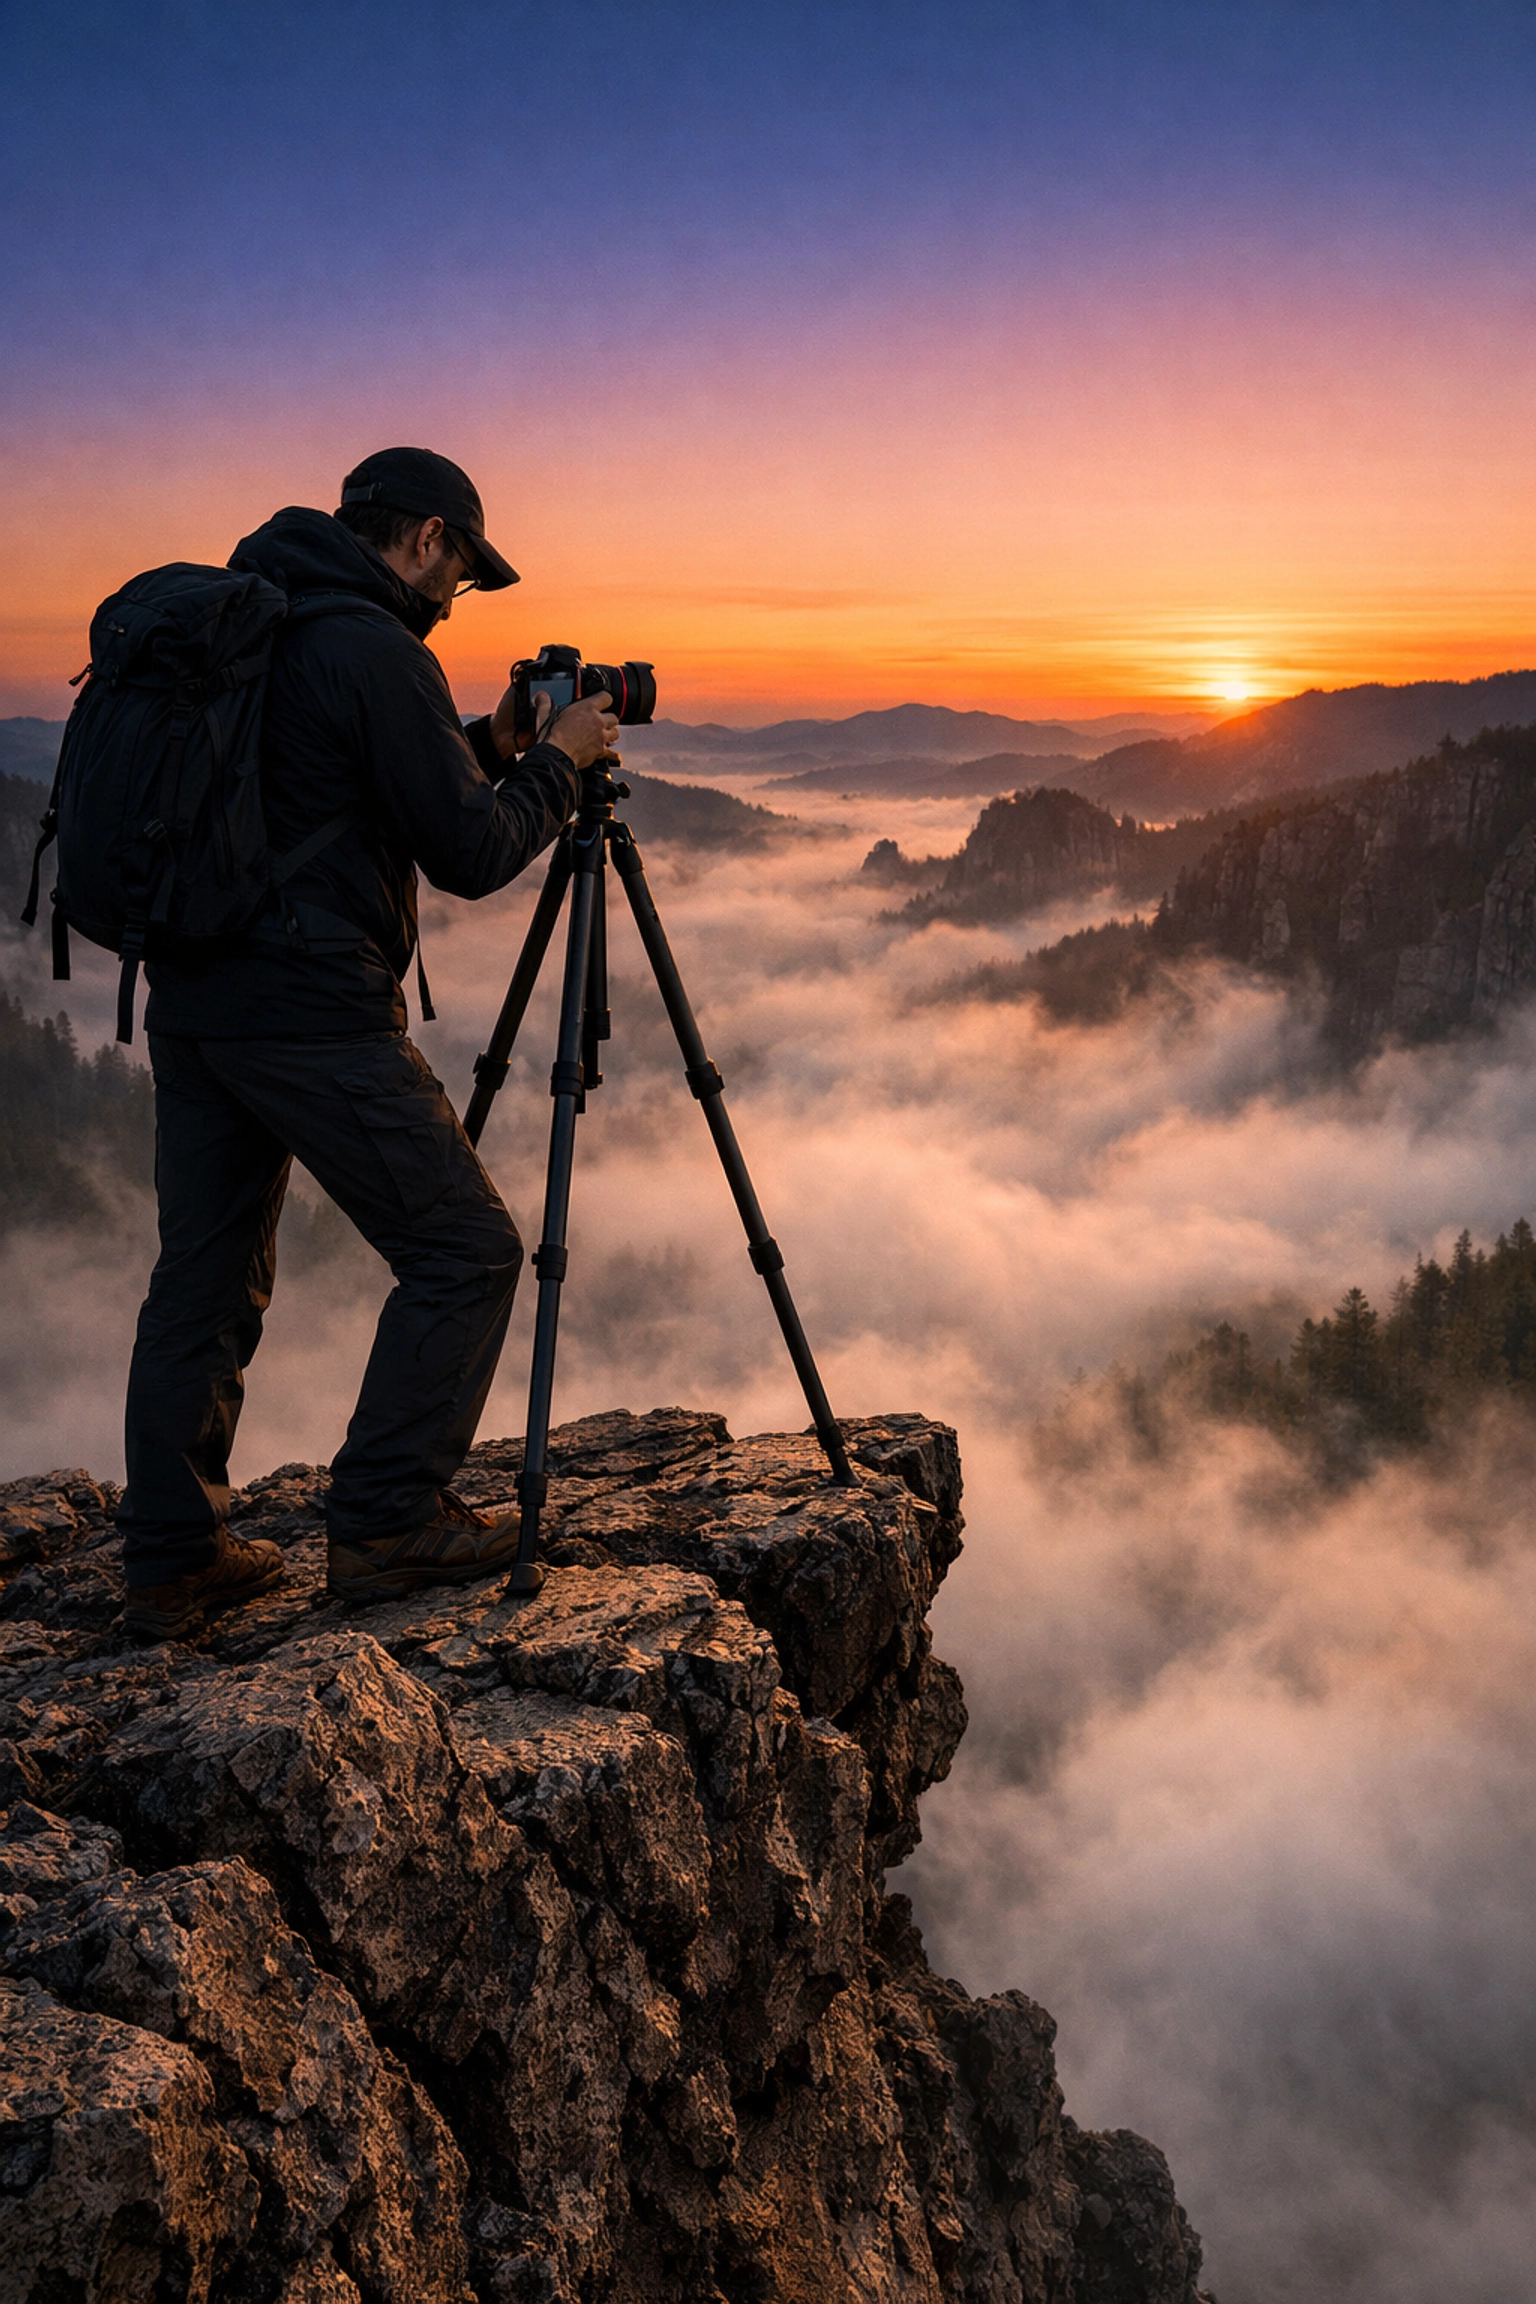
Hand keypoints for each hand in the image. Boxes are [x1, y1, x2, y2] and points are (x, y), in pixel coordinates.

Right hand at [488, 684, 617, 767]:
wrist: (555, 756)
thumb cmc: (552, 737)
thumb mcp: (545, 716)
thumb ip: (544, 704)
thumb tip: (541, 696)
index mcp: (587, 708)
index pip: (606, 697)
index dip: (604, 700)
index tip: (601, 703)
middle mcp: (597, 721)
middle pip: (614, 717)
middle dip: (607, 720)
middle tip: (599, 723)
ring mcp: (601, 737)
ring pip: (615, 733)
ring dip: (610, 734)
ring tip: (601, 736)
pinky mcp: (601, 752)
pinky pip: (612, 752)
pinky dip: (610, 752)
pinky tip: (604, 752)